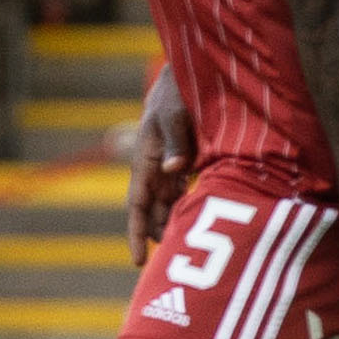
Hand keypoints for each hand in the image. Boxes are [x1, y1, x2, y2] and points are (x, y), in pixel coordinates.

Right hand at [125, 65, 190, 265]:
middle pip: (154, 212)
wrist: (190, 73)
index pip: (137, 206)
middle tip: (172, 264)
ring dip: (174, 225)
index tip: (138, 261)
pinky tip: (201, 222)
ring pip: (169, 205)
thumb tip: (175, 172)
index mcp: (145, 160)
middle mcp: (156, 168)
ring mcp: (171, 165)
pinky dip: (189, 207)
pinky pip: (185, 191)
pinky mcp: (188, 160)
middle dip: (158, 237)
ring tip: (187, 251)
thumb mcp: (174, 115)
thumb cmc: (177, 92)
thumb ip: (176, 143)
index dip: (136, 234)